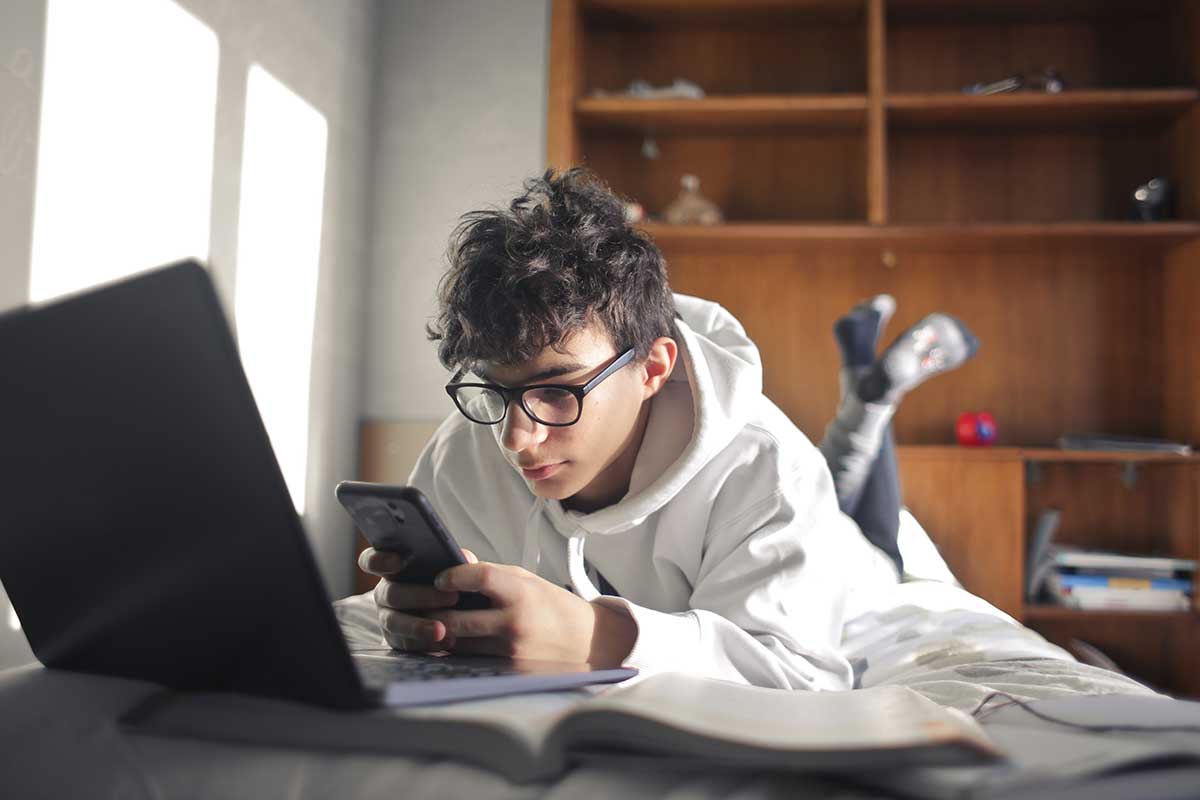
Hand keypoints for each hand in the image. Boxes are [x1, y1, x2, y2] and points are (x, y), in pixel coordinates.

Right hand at [359, 546, 478, 651]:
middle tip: (451, 597)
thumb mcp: (451, 568)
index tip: (399, 561)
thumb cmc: (447, 582)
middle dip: (420, 596)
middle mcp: (385, 593)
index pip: (372, 561)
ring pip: (395, 622)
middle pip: (392, 594)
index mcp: (392, 570)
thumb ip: (453, 560)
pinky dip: (425, 644)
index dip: (380, 561)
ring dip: (418, 626)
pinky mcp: (396, 640)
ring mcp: (388, 618)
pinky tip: (445, 641)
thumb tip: (464, 558)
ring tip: (442, 630)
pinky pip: (405, 644)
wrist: (454, 613)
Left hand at [425, 562, 636, 666]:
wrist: (588, 643)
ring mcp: (510, 652)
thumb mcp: (527, 580)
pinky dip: (459, 651)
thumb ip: (490, 571)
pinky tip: (455, 642)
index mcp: (521, 593)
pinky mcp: (508, 673)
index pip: (478, 577)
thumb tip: (456, 556)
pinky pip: (470, 661)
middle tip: (424, 605)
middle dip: (434, 612)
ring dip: (442, 634)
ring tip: (435, 623)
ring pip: (458, 644)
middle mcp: (514, 623)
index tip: (442, 578)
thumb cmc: (553, 606)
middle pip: (455, 619)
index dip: (454, 576)